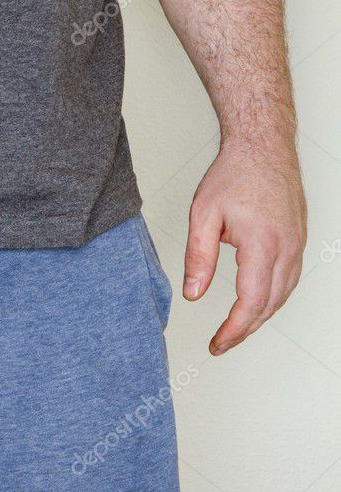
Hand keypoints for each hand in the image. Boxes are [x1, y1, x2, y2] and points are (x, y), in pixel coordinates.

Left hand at [184, 143, 306, 354]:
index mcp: (262, 244)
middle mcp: (287, 248)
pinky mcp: (298, 239)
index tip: (217, 343)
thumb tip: (193, 294)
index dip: (234, 329)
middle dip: (245, 329)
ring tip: (236, 330)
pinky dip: (273, 298)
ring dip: (261, 316)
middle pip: (270, 304)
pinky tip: (257, 304)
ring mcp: (297, 244)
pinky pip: (289, 279)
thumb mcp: (203, 216)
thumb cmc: (234, 175)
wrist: (263, 148)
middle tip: (222, 343)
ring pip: (284, 294)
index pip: (251, 302)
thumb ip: (199, 258)